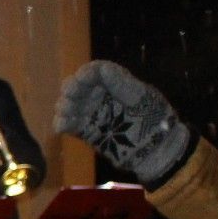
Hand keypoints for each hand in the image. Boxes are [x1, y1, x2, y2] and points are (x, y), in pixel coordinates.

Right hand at [55, 60, 191, 184]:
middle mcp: (100, 95)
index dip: (87, 72)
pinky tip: (62, 126)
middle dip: (71, 87)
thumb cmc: (154, 120)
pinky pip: (68, 124)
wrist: (156, 150)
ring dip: (64, 104)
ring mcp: (92, 113)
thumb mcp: (141, 98)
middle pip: (77, 85)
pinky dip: (61, 123)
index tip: (83, 78)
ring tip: (68, 110)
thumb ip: (121, 83)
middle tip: (71, 94)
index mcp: (114, 83)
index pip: (95, 71)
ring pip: (69, 103)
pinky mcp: (86, 131)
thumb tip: (101, 67)